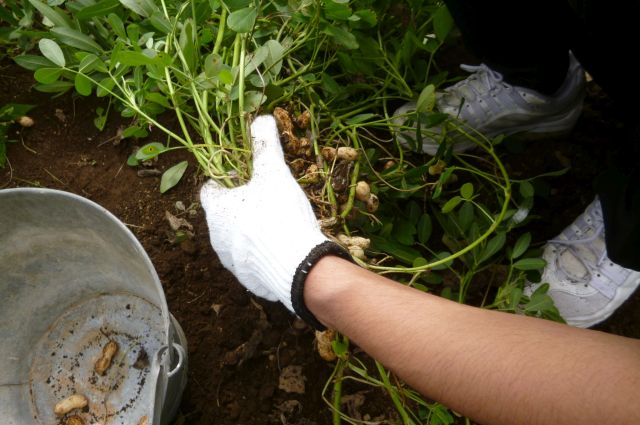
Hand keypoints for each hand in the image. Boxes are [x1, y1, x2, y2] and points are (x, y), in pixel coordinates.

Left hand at [200, 115, 350, 327]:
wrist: (297, 267)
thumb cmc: (279, 215)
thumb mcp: (274, 173)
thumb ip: (266, 146)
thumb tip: (262, 118)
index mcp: (216, 210)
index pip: (209, 190)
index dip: (224, 180)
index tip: (243, 177)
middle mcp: (216, 238)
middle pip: (223, 215)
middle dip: (240, 206)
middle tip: (265, 198)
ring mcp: (231, 262)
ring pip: (236, 240)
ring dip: (249, 231)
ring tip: (276, 224)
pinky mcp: (248, 280)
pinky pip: (251, 261)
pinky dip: (261, 252)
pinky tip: (282, 247)